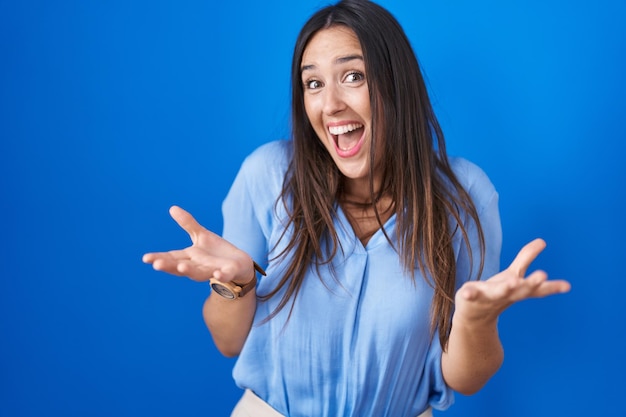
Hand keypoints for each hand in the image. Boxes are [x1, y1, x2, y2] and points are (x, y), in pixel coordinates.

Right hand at [142, 206, 253, 283]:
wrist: (239, 264)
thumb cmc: (216, 252)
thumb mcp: (201, 235)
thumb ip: (188, 224)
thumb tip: (172, 208)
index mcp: (189, 257)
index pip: (171, 257)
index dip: (159, 258)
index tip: (146, 258)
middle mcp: (197, 266)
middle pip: (180, 267)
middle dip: (169, 266)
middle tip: (156, 265)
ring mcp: (212, 271)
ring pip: (198, 273)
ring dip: (190, 271)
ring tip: (181, 268)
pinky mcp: (227, 272)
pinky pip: (224, 276)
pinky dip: (221, 276)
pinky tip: (218, 274)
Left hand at [453, 238, 570, 324]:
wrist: (474, 315)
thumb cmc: (498, 292)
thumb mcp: (513, 274)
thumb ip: (526, 258)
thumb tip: (543, 240)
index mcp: (518, 289)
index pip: (537, 289)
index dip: (551, 286)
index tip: (567, 286)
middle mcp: (506, 294)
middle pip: (520, 289)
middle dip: (531, 283)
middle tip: (543, 276)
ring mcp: (488, 296)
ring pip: (498, 292)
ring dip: (506, 288)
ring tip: (512, 282)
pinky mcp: (470, 296)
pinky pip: (470, 295)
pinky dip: (469, 294)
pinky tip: (467, 292)